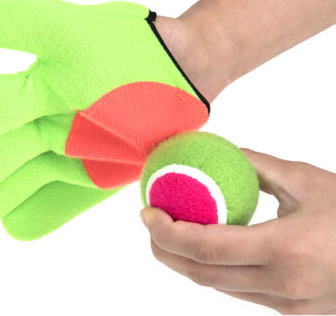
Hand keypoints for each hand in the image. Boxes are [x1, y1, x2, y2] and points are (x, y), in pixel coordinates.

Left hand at [140, 149, 335, 313]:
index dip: (168, 233)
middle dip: (166, 251)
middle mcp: (282, 286)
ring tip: (170, 235)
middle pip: (203, 276)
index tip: (146, 213)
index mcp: (284, 251)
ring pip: (219, 288)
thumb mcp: (307, 180)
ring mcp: (288, 306)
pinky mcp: (294, 313)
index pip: (206, 249)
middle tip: (150, 223)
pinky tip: (208, 249)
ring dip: (186, 264)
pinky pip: (240, 292)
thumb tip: (224, 153)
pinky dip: (214, 271)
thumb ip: (259, 167)